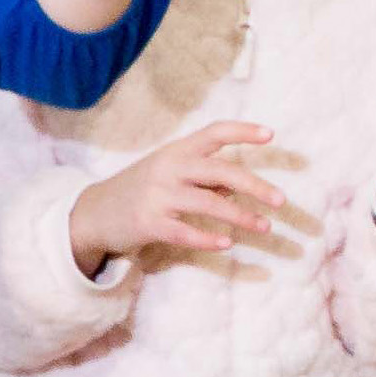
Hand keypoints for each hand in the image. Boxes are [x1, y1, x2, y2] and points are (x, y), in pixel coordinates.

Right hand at [73, 117, 302, 270]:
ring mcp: (157, 195)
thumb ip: (202, 178)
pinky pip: (184, 231)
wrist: (94, 213)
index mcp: (176, 151)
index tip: (271, 135)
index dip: (242, 132)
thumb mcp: (169, 174)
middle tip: (280, 200)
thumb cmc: (142, 190)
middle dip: (254, 185)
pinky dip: (207, 238)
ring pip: (208, 204)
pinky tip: (227, 244)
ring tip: (264, 227)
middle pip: (219, 171)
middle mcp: (168, 168)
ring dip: (240, 216)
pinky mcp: (148, 223)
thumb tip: (238, 189)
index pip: (214, 133)